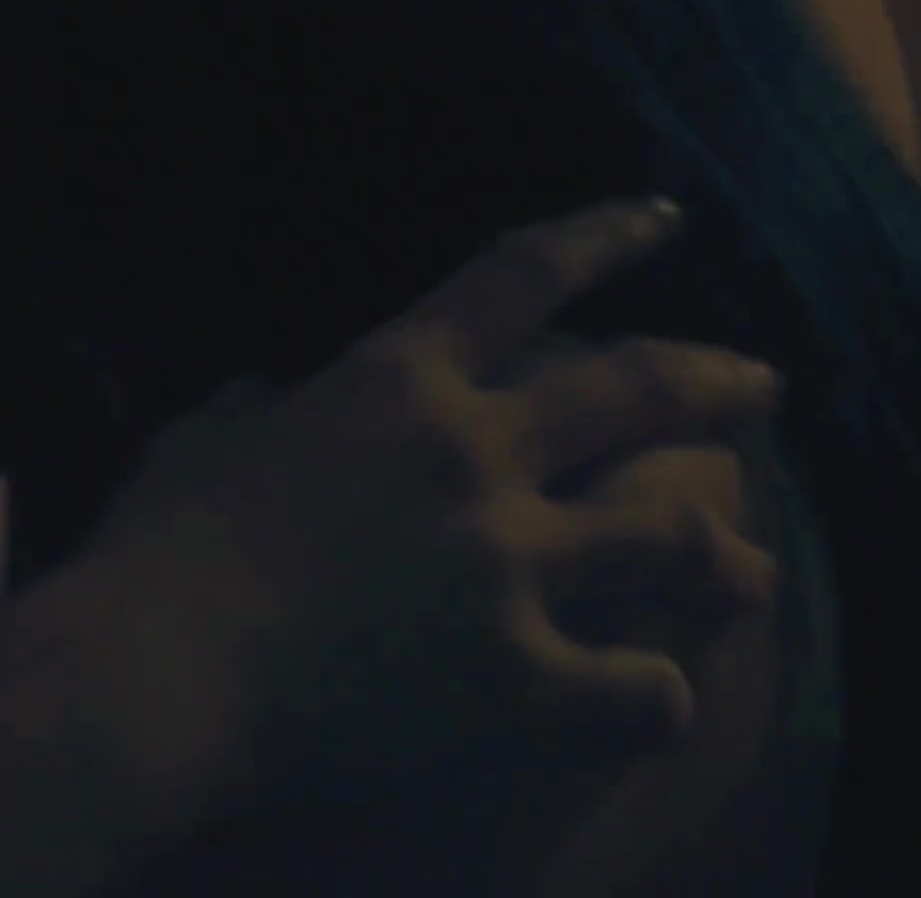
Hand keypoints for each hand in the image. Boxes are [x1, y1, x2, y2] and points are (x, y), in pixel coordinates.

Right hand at [67, 198, 785, 828]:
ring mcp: (506, 563)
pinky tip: (664, 703)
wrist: (156, 677)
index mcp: (396, 381)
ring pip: (669, 537)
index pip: (524, 276)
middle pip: (636, 391)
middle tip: (766, 388)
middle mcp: (474, 452)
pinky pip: (634, 686)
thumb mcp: (198, 445)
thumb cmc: (153, 560)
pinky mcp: (515, 675)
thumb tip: (263, 402)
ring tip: (757, 565)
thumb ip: (255, 414)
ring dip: (726, 550)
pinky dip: (656, 697)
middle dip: (715, 384)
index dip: (605, 237)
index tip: (663, 218)